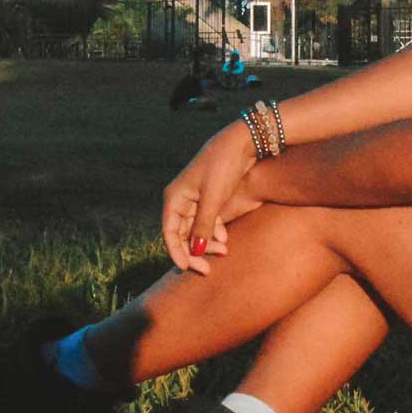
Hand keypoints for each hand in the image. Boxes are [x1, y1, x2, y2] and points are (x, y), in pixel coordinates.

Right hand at [162, 119, 256, 274]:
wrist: (242, 142)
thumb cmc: (223, 166)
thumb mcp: (213, 198)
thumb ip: (203, 225)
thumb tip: (195, 251)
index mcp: (175, 197)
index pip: (169, 232)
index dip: (176, 252)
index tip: (187, 268)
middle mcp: (181, 199)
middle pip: (181, 234)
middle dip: (194, 252)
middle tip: (207, 269)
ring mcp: (195, 198)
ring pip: (195, 230)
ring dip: (207, 243)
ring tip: (224, 252)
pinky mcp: (209, 198)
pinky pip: (207, 222)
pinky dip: (214, 233)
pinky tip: (225, 240)